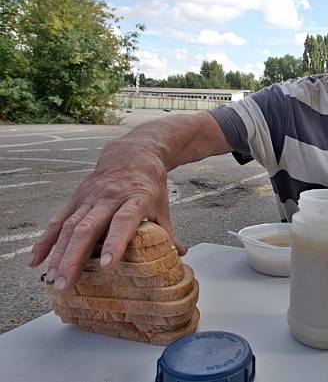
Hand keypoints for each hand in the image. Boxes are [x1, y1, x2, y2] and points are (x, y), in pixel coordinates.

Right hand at [30, 141, 184, 291]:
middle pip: (89, 228)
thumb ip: (168, 232)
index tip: (106, 265)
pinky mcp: (76, 198)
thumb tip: (180, 255)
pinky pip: (58, 220)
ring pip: (70, 226)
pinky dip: (46, 241)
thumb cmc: (150, 184)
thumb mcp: (162, 206)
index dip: (115, 242)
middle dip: (75, 258)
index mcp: (135, 198)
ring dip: (59, 254)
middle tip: (67, 283)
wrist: (132, 154)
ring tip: (53, 279)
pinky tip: (37, 260)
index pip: (124, 221)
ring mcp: (89, 197)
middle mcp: (109, 197)